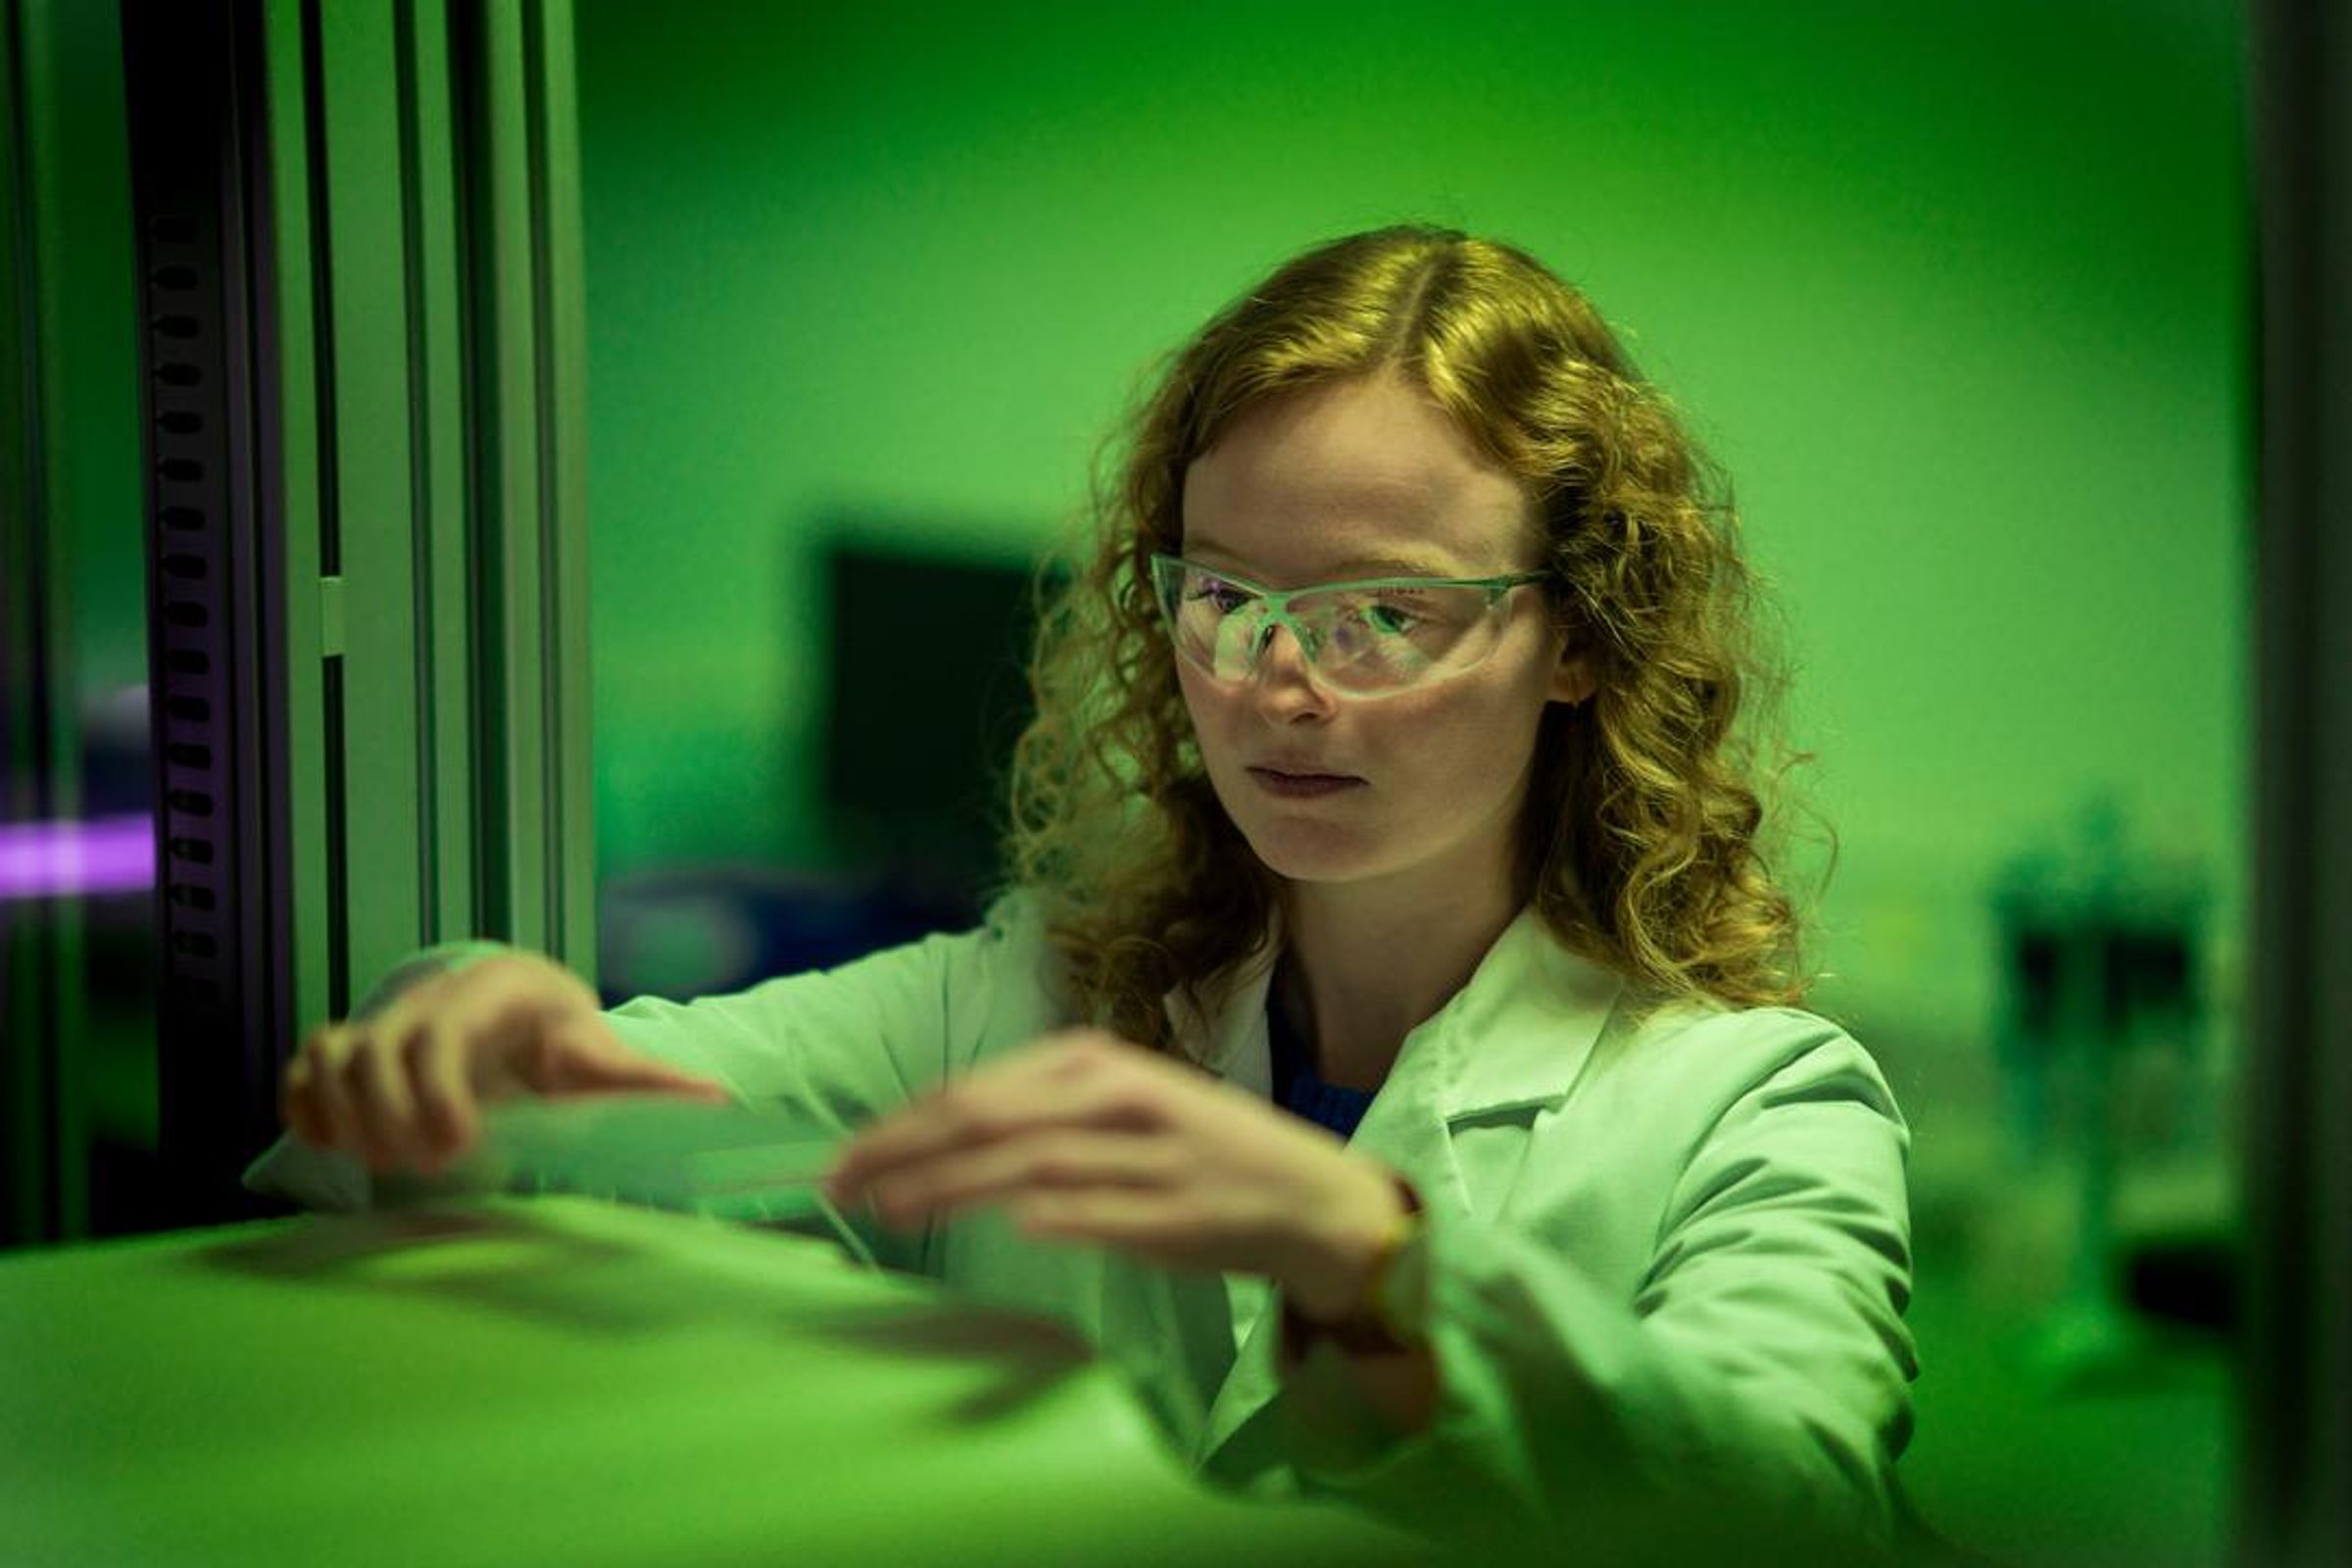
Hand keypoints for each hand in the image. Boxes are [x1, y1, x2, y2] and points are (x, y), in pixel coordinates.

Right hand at [282, 952, 731, 1175]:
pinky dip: (304, 1103)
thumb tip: (717, 1100)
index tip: (458, 1146)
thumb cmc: (564, 1034)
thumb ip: (650, 1081)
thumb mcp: (605, 1053)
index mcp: (489, 997)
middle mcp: (425, 1000)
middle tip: (422, 1165)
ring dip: (342, 1111)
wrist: (520, 1004)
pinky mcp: (352, 1049)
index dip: (438, 1090)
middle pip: (376, 1046)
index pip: (443, 1032)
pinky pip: (305, 1065)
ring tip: (378, 1162)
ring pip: (331, 1051)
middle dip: (388, 1112)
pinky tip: (329, 1145)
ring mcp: (382, 1022)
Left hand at [821, 1028, 1407, 1316]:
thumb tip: (931, 1141)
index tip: (841, 1160)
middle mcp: (1116, 1097)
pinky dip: (1050, 1215)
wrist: (1302, 1195)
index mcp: (1094, 1063)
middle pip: (986, 1119)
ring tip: (888, 1212)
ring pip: (1029, 1163)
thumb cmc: (1190, 1150)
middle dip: (902, 1152)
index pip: (973, 1091)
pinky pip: (1098, 1211)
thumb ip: (1034, 1115)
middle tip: (838, 1187)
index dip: (899, 1125)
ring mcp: (1147, 1154)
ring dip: (949, 1188)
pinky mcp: (1175, 1212)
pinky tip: (1006, 1226)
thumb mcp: (1114, 1106)